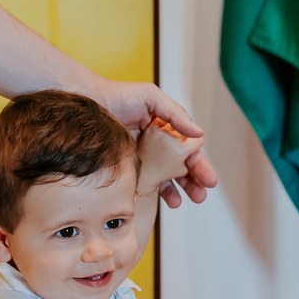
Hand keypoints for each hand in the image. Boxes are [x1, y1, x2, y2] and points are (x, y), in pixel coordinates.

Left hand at [91, 78, 216, 206]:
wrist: (89, 102)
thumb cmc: (120, 95)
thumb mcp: (152, 97)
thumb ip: (175, 114)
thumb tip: (199, 133)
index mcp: (168, 130)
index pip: (189, 151)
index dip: (200, 166)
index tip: (209, 180)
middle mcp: (158, 146)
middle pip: (180, 168)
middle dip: (193, 183)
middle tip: (200, 196)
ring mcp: (143, 158)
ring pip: (164, 178)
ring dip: (176, 191)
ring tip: (180, 203)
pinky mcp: (128, 167)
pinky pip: (143, 182)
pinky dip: (152, 193)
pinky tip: (159, 200)